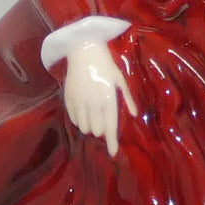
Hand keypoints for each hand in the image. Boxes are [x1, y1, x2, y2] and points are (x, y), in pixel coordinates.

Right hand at [63, 41, 138, 155]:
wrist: (83, 51)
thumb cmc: (106, 65)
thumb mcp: (120, 80)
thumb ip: (127, 98)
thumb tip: (135, 114)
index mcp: (108, 99)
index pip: (110, 127)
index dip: (111, 142)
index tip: (113, 153)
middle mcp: (93, 103)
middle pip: (97, 130)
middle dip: (101, 129)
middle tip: (103, 117)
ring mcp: (79, 102)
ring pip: (84, 127)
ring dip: (90, 126)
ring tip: (93, 113)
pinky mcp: (68, 99)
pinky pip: (74, 119)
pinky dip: (79, 119)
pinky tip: (83, 110)